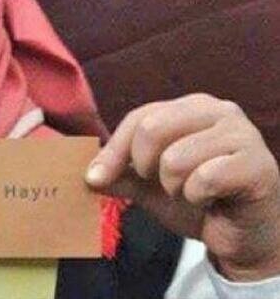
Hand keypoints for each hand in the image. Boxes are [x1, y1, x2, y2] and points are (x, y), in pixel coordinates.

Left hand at [85, 93, 279, 280]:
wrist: (244, 236)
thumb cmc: (200, 201)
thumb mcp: (150, 187)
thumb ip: (121, 175)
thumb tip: (86, 174)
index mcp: (190, 107)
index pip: (138, 118)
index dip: (113, 151)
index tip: (95, 178)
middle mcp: (217, 110)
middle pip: (151, 128)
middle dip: (145, 167)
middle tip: (164, 186)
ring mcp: (241, 134)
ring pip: (175, 157)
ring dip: (175, 188)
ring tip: (193, 193)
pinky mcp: (256, 164)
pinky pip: (204, 179)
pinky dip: (198, 198)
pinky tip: (213, 200)